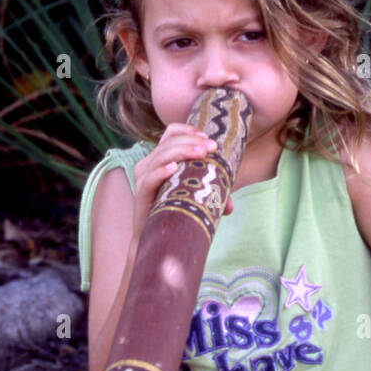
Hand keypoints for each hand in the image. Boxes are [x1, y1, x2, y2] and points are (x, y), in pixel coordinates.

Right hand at [130, 123, 233, 244]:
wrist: (153, 239)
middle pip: (169, 142)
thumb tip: (229, 207)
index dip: (188, 131)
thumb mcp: (192, 198)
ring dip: (183, 151)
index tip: (207, 138)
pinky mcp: (141, 192)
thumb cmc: (173, 214)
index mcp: (160, 159)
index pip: (171, 133)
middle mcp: (149, 164)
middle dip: (192, 142)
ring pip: (161, 156)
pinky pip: (150, 178)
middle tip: (212, 147)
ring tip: (201, 154)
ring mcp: (143, 177)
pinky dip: (162, 171)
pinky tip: (174, 169)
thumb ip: (209, 197)